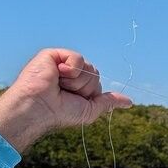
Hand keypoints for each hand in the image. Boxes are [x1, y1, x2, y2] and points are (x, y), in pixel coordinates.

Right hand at [0, 49, 131, 152]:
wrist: (38, 108)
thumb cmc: (59, 112)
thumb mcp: (90, 110)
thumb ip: (108, 102)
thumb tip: (129, 102)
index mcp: (75, 85)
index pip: (96, 83)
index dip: (90, 93)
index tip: (73, 100)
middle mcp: (68, 74)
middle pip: (95, 74)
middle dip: (85, 87)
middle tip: (64, 92)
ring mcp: (60, 64)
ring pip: (88, 67)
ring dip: (77, 81)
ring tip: (58, 85)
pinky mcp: (52, 55)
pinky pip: (77, 58)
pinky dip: (71, 69)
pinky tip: (57, 75)